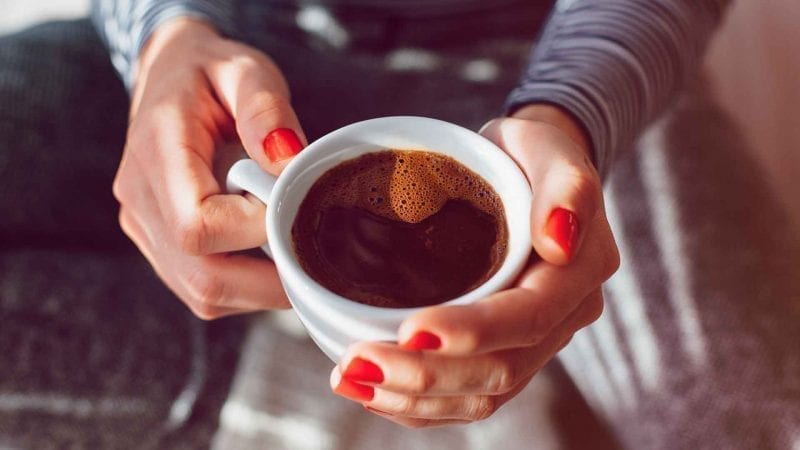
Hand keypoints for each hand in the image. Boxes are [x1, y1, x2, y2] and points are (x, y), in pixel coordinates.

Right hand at [114, 19, 305, 318]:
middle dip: (270, 279)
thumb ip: (265, 108)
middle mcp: (139, 199)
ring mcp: (144, 228)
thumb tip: (287, 161)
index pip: (198, 226)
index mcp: (156, 152)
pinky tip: (270, 253)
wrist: (170, 76)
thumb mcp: (244, 69)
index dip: (255, 230)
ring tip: (293, 246)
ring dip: (261, 288)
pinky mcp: (159, 246)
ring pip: (204, 295)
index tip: (291, 201)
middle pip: (203, 278)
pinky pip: (203, 289)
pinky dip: (246, 286)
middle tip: (315, 252)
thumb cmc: (211, 73)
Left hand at [329, 105, 618, 426]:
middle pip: (500, 370)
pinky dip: (418, 404)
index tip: (410, 330)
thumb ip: (565, 185)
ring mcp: (533, 343)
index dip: (471, 332)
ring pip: (480, 395)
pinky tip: (372, 392)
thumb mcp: (547, 147)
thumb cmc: (527, 156)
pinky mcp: (504, 352)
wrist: (523, 174)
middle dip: (426, 375)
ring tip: (352, 380)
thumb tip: (559, 239)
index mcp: (578, 273)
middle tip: (357, 363)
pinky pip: (466, 397)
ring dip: (414, 398)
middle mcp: (562, 319)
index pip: (528, 318)